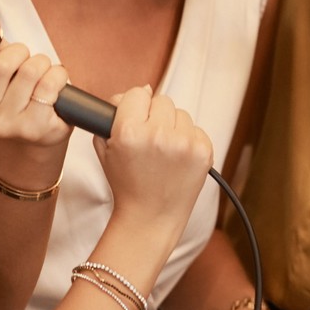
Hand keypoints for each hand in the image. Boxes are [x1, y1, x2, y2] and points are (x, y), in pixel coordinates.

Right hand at [0, 16, 70, 150]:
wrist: (32, 130)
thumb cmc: (7, 90)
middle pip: (1, 65)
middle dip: (19, 51)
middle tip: (23, 58)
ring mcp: (5, 126)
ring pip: (29, 71)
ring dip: (41, 62)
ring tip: (39, 70)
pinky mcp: (34, 129)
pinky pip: (50, 85)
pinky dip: (57, 75)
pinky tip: (53, 82)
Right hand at [98, 86, 213, 233]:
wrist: (151, 217)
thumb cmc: (126, 184)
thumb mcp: (105, 149)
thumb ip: (111, 116)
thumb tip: (139, 92)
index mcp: (129, 132)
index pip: (136, 93)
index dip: (134, 105)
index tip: (135, 116)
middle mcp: (158, 135)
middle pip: (161, 100)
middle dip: (154, 115)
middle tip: (149, 138)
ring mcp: (184, 143)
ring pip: (180, 113)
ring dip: (173, 127)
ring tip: (164, 152)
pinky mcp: (203, 152)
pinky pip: (196, 129)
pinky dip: (188, 140)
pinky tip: (178, 159)